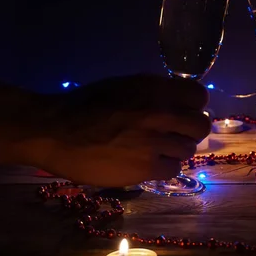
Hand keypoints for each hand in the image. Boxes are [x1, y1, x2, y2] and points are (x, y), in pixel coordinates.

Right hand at [35, 74, 209, 186]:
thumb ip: (156, 93)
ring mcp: (155, 141)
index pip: (200, 96)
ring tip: (155, 151)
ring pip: (188, 149)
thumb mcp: (125, 86)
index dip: (194, 106)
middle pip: (201, 126)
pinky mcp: (147, 167)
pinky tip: (147, 163)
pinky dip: (163, 167)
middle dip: (190, 131)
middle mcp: (161, 113)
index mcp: (156, 89)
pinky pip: (173, 169)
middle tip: (175, 135)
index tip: (184, 113)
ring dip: (175, 150)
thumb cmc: (86, 105)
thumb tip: (180, 103)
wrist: (54, 130)